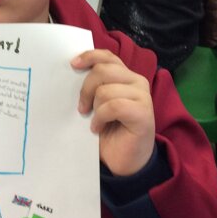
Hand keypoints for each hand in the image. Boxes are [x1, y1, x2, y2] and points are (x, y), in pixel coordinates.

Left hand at [71, 50, 154, 175]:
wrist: (124, 161)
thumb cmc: (109, 131)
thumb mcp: (97, 103)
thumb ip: (94, 85)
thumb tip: (73, 70)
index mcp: (125, 76)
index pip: (107, 57)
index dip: (89, 56)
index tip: (72, 64)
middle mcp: (137, 81)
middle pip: (102, 70)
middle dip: (86, 89)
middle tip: (82, 109)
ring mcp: (142, 96)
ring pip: (105, 90)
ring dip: (95, 108)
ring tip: (95, 121)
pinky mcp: (143, 113)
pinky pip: (113, 107)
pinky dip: (100, 118)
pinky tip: (98, 128)